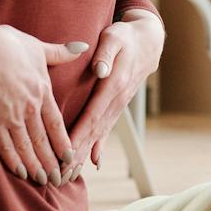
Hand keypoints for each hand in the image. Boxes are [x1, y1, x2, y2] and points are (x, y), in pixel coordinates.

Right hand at [0, 26, 88, 184]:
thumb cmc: (9, 46)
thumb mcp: (39, 47)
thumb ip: (60, 52)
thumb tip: (82, 46)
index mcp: (42, 93)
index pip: (56, 123)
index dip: (63, 141)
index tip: (70, 156)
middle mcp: (31, 110)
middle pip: (43, 141)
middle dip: (51, 161)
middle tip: (58, 178)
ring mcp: (12, 118)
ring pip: (27, 148)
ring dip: (36, 165)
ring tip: (42, 180)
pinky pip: (5, 147)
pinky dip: (14, 161)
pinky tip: (20, 172)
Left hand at [58, 13, 163, 183]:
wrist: (148, 42)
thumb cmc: (126, 37)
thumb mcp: (115, 37)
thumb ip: (106, 53)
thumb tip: (99, 70)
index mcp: (113, 85)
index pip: (92, 114)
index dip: (79, 134)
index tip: (66, 151)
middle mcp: (116, 100)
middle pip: (94, 131)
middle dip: (78, 153)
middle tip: (62, 174)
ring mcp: (118, 106)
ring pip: (100, 134)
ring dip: (85, 154)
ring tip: (71, 174)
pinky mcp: (117, 106)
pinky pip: (106, 129)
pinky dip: (99, 146)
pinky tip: (93, 162)